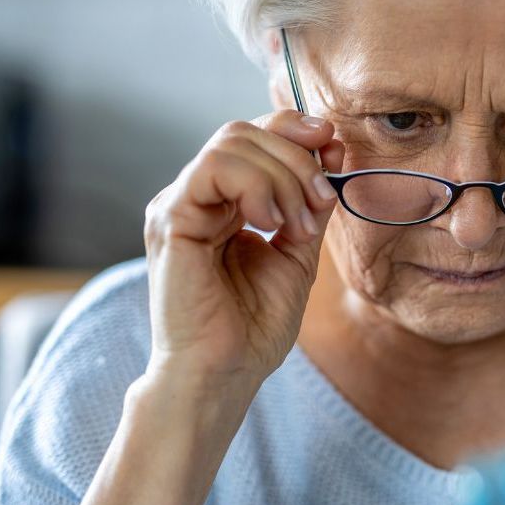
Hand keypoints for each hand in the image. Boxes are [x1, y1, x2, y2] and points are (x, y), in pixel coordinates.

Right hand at [142, 110, 343, 384]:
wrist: (224, 373)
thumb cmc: (254, 327)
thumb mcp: (297, 252)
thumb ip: (309, 203)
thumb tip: (330, 148)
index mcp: (222, 202)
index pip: (253, 136)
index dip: (296, 131)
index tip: (334, 149)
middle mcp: (196, 197)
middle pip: (245, 131)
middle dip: (298, 158)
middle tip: (321, 203)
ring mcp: (179, 204)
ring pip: (232, 141)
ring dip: (283, 177)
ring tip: (295, 226)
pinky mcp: (170, 218)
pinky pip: (213, 168)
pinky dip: (255, 186)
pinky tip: (269, 223)